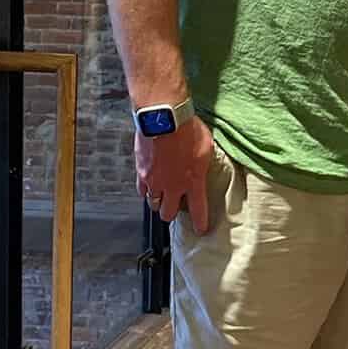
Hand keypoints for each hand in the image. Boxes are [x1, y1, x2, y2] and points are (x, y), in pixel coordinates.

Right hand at [137, 113, 214, 232]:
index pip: (198, 210)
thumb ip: (203, 162)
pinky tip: (148, 186)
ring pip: (154, 204)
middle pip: (169, 213)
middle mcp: (173, 186)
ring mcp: (155, 181)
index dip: (200, 223)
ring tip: (162, 197)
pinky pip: (141, 190)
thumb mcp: (206, 146)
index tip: (200, 229)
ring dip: (158, 203)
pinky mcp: (141, 172)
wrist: (163, 119)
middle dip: (172, 214)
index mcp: (193, 181)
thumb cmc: (187, 129)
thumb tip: (203, 165)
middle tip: (175, 208)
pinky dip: (145, 191)